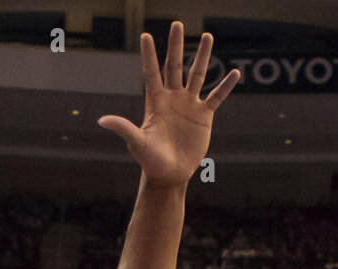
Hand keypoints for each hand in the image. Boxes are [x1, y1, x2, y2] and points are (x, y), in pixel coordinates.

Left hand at [98, 21, 238, 187]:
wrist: (169, 174)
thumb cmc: (150, 160)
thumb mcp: (137, 143)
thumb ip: (123, 128)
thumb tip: (102, 120)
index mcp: (155, 102)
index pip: (151, 73)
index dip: (149, 55)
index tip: (145, 35)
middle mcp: (173, 99)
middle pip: (174, 66)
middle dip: (175, 46)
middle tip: (177, 24)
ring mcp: (189, 105)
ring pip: (197, 75)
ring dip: (203, 56)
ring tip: (207, 36)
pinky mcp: (204, 115)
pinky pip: (217, 97)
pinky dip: (226, 86)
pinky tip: (235, 73)